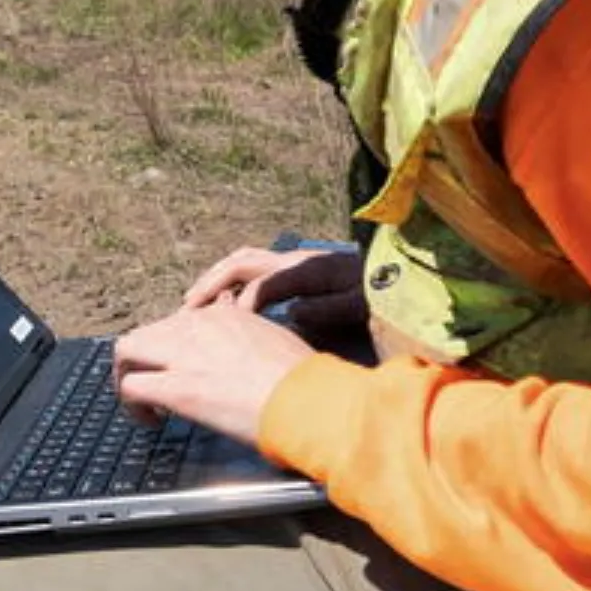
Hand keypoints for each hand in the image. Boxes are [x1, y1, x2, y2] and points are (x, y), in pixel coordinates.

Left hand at [115, 294, 315, 446]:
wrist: (310, 402)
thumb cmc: (304, 381)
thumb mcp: (275, 340)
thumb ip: (249, 333)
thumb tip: (240, 336)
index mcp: (223, 315)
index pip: (178, 322)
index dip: (172, 347)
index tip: (179, 366)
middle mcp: (197, 326)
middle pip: (146, 332)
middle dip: (143, 358)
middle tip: (153, 383)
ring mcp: (184, 355)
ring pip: (126, 351)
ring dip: (127, 375)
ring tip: (143, 402)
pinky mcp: (177, 389)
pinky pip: (131, 387)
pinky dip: (131, 405)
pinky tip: (150, 421)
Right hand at [184, 245, 365, 344]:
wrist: (402, 279)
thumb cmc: (382, 296)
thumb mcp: (360, 303)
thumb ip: (327, 307)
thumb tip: (291, 311)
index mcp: (305, 270)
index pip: (260, 284)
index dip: (241, 305)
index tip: (229, 329)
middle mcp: (293, 261)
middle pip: (241, 263)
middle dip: (212, 283)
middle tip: (188, 308)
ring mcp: (293, 263)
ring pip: (244, 262)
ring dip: (217, 279)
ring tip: (196, 302)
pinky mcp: (297, 270)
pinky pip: (253, 269)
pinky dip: (231, 281)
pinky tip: (224, 302)